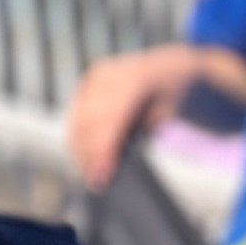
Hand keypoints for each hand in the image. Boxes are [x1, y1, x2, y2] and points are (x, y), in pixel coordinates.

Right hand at [66, 46, 193, 191]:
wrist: (168, 64)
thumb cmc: (170, 89)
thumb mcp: (167, 112)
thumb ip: (145, 130)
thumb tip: (121, 156)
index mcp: (136, 76)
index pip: (111, 117)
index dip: (103, 148)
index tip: (103, 174)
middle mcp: (110, 73)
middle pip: (89, 120)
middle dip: (89, 154)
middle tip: (95, 180)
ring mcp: (94, 78)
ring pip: (78, 120)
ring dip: (80, 151)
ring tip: (89, 174)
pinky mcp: (84, 87)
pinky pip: (74, 117)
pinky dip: (77, 140)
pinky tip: (83, 157)